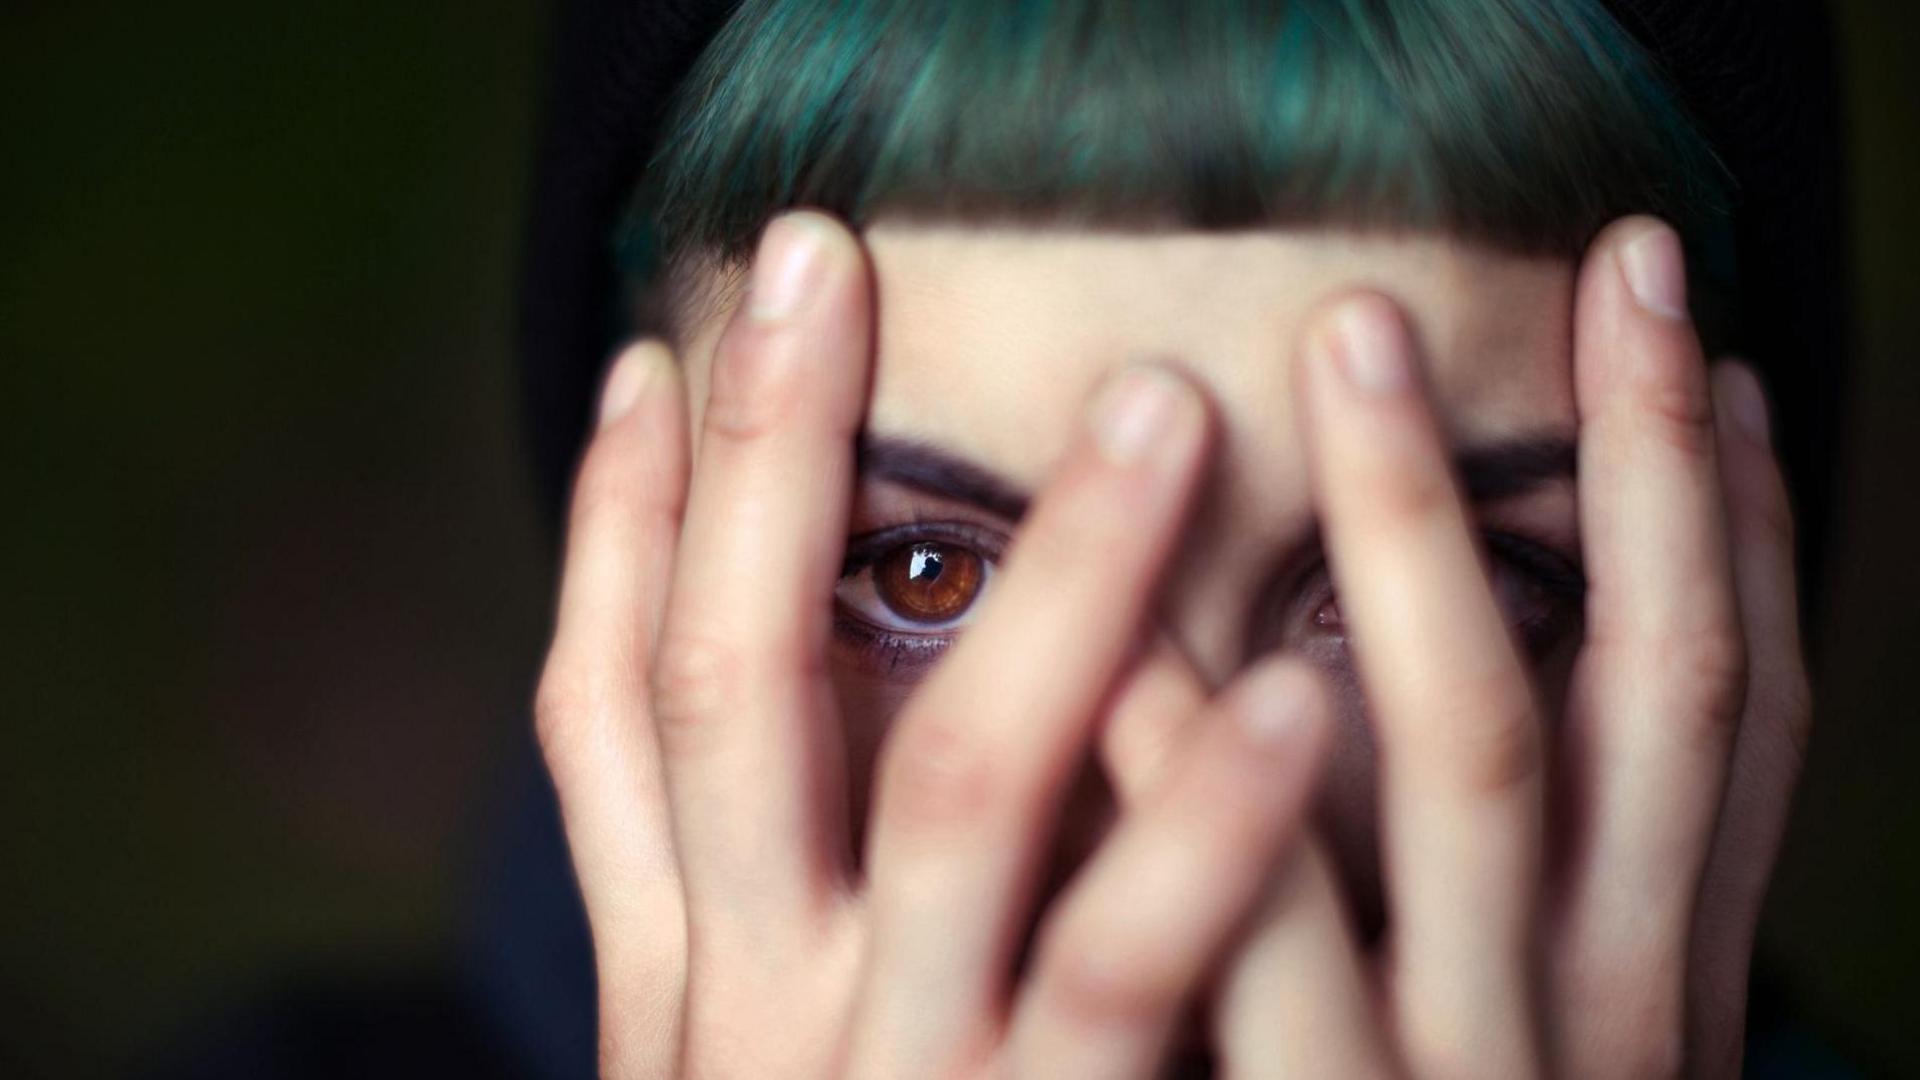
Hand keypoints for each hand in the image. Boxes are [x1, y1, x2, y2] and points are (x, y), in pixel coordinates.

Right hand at [535, 211, 1340, 1077]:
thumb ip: (786, 935)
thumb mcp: (760, 1077)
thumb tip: (827, 729)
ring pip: (954, 786)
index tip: (649, 358)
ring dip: (1058, 580)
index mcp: (686, 987)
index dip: (615, 532)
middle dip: (767, 459)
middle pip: (733, 687)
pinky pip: (1113, 967)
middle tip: (817, 259)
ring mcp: (887, 1075)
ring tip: (1155, 407)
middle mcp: (753, 1013)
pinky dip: (1196, 827)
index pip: (615, 720)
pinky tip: (1290, 698)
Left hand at [1203, 218, 1810, 1077]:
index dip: (1744, 535)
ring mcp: (1478, 1068)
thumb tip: (1443, 701)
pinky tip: (1142, 624)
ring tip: (1350, 339)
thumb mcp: (1542, 1059)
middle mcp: (1610, 1015)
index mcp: (1662, 987)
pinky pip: (1265, 920)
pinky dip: (1206, 759)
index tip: (1720, 366)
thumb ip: (1517, 921)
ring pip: (1474, 754)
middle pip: (1658, 691)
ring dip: (1418, 526)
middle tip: (1617, 262)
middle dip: (1640, 460)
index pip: (1734, 728)